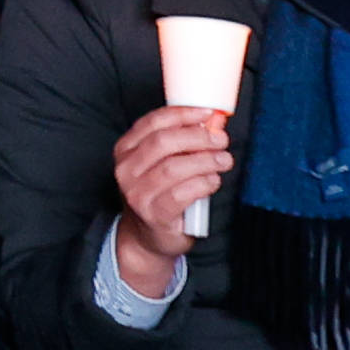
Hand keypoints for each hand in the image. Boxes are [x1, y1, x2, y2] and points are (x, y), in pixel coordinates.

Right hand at [106, 105, 233, 297]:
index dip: (183, 114)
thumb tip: (209, 123)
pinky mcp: (153, 214)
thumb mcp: (158, 164)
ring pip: (173, 168)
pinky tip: (213, 181)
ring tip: (224, 160)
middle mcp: (126, 169)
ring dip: (205, 161)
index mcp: (125, 149)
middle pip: (163, 142)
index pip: (152, 123)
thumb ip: (178, 144)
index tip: (208, 113)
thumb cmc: (159, 194)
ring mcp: (137, 193)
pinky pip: (181, 194)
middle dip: (197, 137)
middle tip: (221, 140)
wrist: (147, 236)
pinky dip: (203, 184)